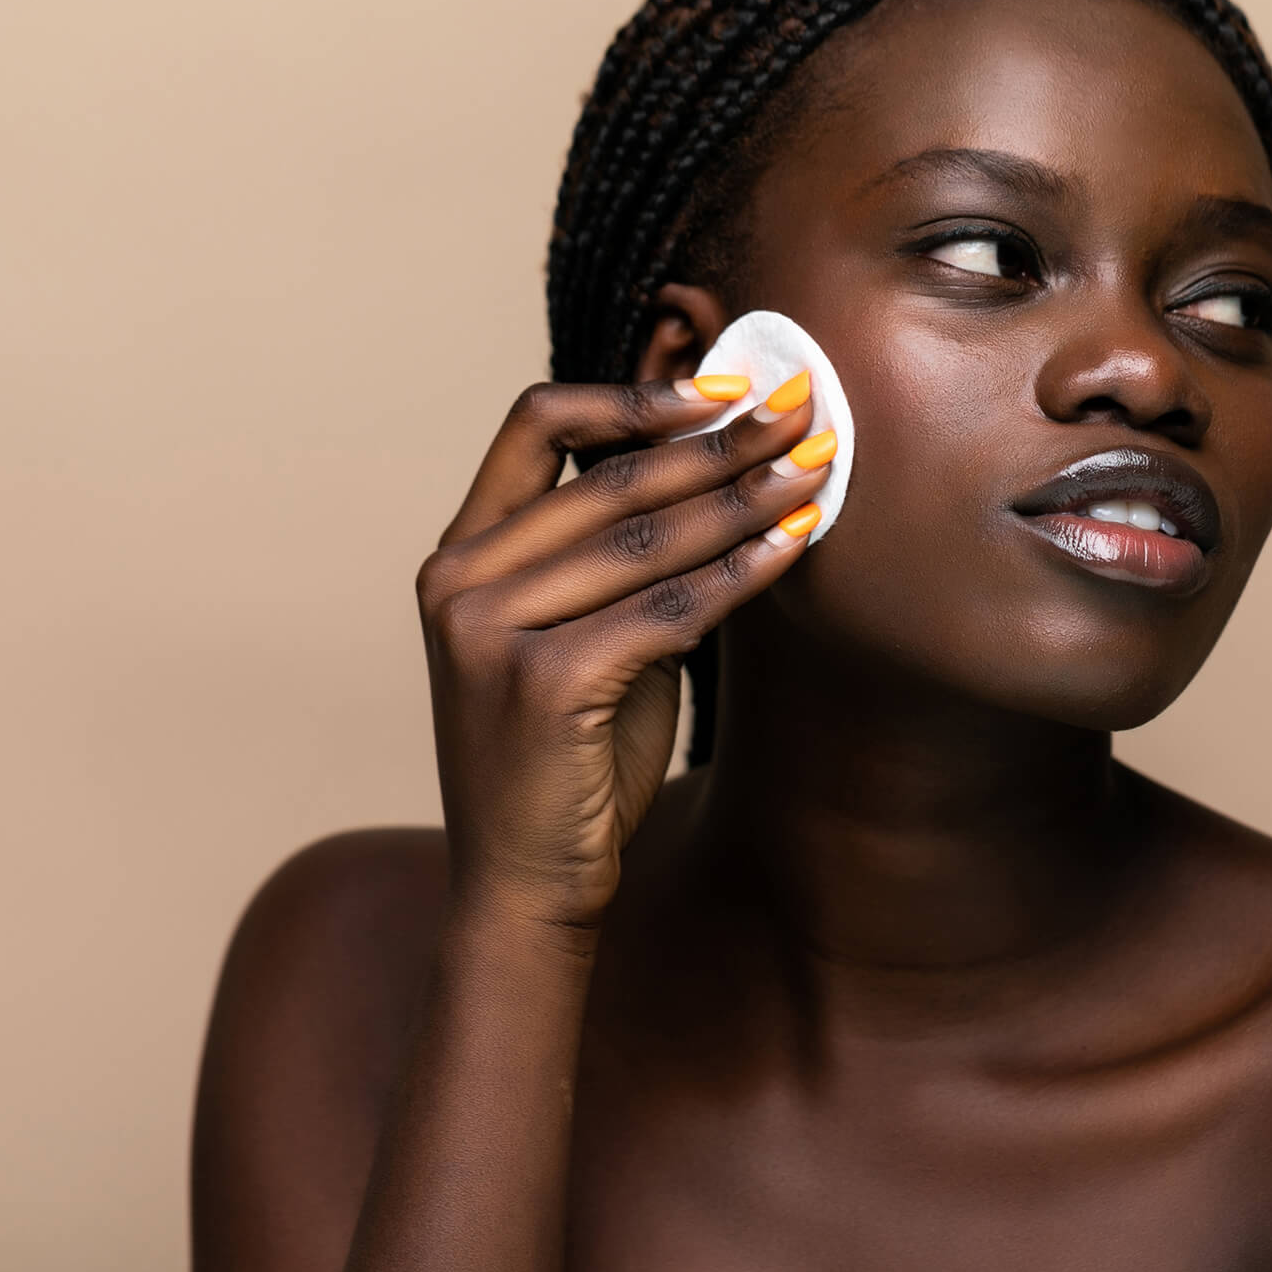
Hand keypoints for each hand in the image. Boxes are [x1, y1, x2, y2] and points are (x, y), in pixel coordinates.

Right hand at [413, 373, 830, 930]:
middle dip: (718, 441)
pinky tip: (793, 547)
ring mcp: (489, 630)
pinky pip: (666, 607)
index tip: (718, 387)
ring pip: (645, 539)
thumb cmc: (570, 758)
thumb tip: (725, 458)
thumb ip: (624, 556)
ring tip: (812, 471)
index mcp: (461, 553)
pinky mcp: (540, 681)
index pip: (536, 424)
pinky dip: (739, 574)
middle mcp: (459, 580)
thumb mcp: (589, 636)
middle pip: (610, 478)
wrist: (527, 884)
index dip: (632, 395)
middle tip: (800, 411)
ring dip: (743, 499)